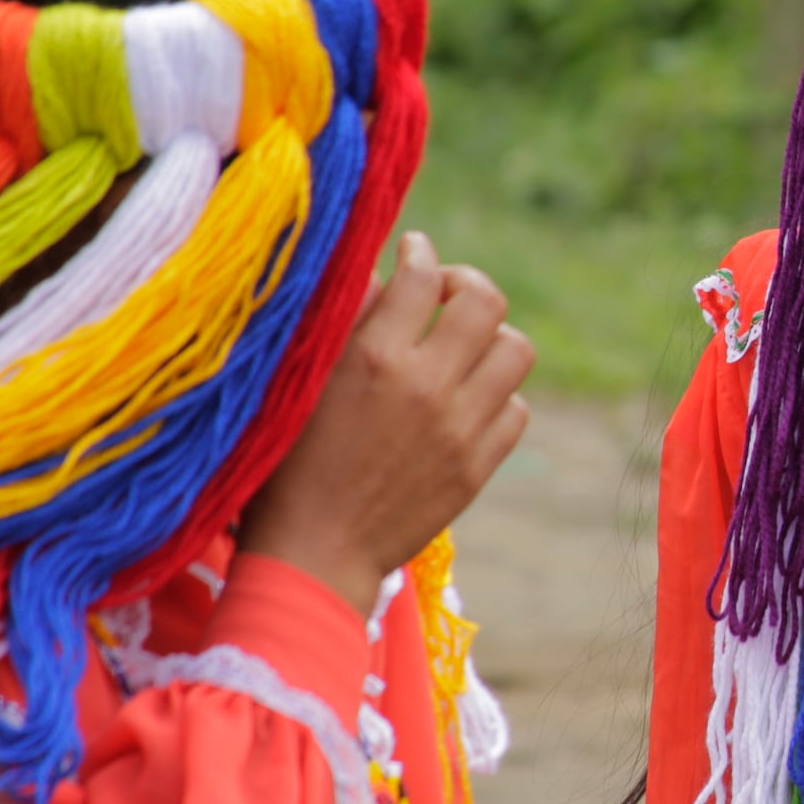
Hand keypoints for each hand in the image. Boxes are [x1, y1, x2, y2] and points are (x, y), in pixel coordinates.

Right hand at [238, 232, 535, 614]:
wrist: (315, 554)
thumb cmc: (287, 465)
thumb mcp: (298, 385)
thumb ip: (339, 324)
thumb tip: (377, 271)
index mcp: (374, 359)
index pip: (422, 276)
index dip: (420, 252)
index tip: (414, 250)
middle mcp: (426, 387)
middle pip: (486, 302)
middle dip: (466, 284)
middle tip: (445, 292)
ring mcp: (460, 428)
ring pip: (515, 351)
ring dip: (492, 339)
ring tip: (463, 346)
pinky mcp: (478, 466)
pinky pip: (517, 408)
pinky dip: (498, 395)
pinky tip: (468, 397)